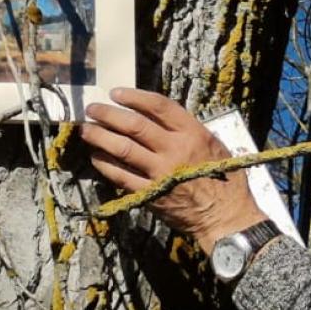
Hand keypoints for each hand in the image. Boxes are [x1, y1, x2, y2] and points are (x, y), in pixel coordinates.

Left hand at [81, 89, 264, 252]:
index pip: (159, 106)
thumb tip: (154, 115)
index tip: (116, 93)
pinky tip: (96, 156)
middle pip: (134, 125)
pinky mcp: (149, 194)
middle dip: (109, 114)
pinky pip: (120, 176)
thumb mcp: (213, 144)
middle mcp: (175, 150)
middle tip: (92, 109)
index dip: (134, 97)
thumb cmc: (223, 178)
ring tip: (86, 130)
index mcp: (193, 133)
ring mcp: (160, 173)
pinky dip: (105, 164)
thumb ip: (186, 129)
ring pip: (122, 149)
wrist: (224, 217)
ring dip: (100, 137)